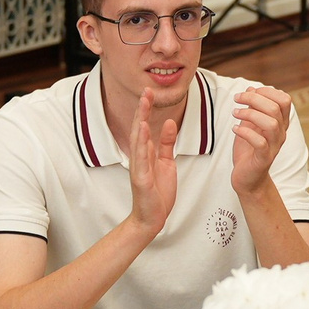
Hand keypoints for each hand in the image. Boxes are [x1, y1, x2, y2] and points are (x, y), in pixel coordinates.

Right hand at [123, 90, 179, 240]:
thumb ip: (167, 143)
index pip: (145, 126)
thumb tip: (170, 122)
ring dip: (141, 120)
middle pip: (140, 128)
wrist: (152, 218)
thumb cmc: (158, 192)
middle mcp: (139, 157)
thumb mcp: (167, 163)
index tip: (149, 92)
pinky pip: (141, 158)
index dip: (147, 109)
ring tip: (144, 103)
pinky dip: (142, 143)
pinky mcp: (141, 178)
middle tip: (146, 90)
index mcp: (146, 153)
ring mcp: (139, 167)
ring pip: (138, 139)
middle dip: (143, 109)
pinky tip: (144, 130)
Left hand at [231, 85, 294, 194]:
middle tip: (237, 99)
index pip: (284, 99)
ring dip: (250, 114)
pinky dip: (245, 132)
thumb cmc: (248, 150)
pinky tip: (234, 129)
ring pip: (271, 123)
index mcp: (280, 123)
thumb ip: (252, 108)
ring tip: (235, 113)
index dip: (267, 91)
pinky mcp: (264, 159)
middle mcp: (281, 133)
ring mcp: (274, 146)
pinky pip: (259, 142)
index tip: (248, 92)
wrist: (247, 178)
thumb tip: (250, 89)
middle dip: (254, 99)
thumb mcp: (249, 124)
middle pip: (276, 108)